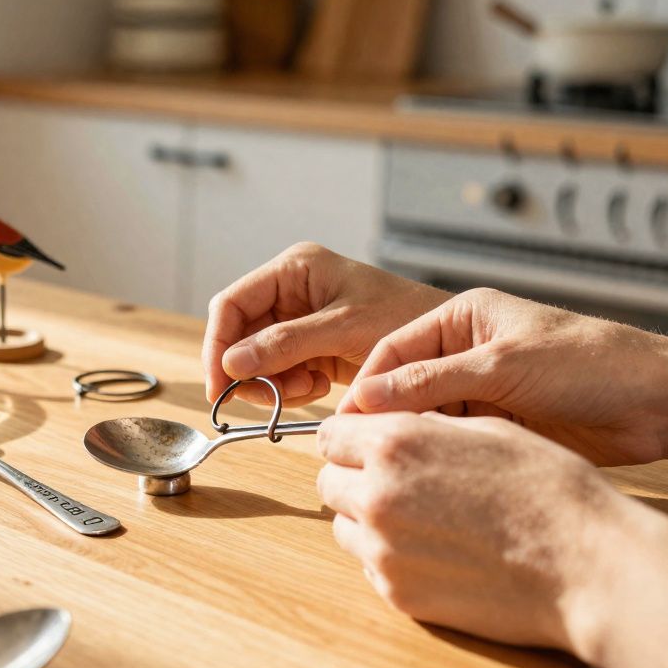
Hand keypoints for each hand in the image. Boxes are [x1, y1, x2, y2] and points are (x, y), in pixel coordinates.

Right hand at [203, 243, 447, 407]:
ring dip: (272, 382)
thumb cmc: (406, 317)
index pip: (231, 304)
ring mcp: (299, 321)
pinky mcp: (312, 348)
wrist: (449, 344)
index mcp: (294, 269)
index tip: (219, 384)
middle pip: (239, 334)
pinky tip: (320, 386)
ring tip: (310, 388)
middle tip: (265, 398)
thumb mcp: (343, 329)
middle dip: (249, 369)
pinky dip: (291, 387)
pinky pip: (279, 372)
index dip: (218, 344)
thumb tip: (231, 363)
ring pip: (256, 359)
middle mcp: (291, 291)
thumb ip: (286, 344)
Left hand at [316, 411, 648, 651]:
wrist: (589, 565)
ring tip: (424, 517)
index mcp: (396, 444)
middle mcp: (377, 495)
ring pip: (344, 527)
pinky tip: (440, 551)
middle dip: (353, 477)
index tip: (365, 444)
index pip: (329, 435)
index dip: (349, 437)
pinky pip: (371, 566)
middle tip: (396, 481)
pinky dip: (391, 557)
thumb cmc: (550, 489)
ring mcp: (383, 550)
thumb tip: (390, 427)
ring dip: (367, 518)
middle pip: (328, 481)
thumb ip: (423, 426)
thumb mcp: (486, 429)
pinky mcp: (399, 594)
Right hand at [337, 288, 667, 465]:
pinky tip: (429, 475)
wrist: (658, 403)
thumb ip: (431, 380)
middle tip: (359, 451)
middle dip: (385, 416)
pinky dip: (441, 455)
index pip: (392, 349)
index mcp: (462, 318)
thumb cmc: (592, 363)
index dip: (366, 385)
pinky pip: (454, 439)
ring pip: (427, 416)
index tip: (343, 421)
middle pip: (404, 384)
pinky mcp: (498, 424)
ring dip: (413, 439)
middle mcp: (466, 351)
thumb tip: (367, 397)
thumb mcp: (502, 366)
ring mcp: (482, 390)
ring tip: (392, 468)